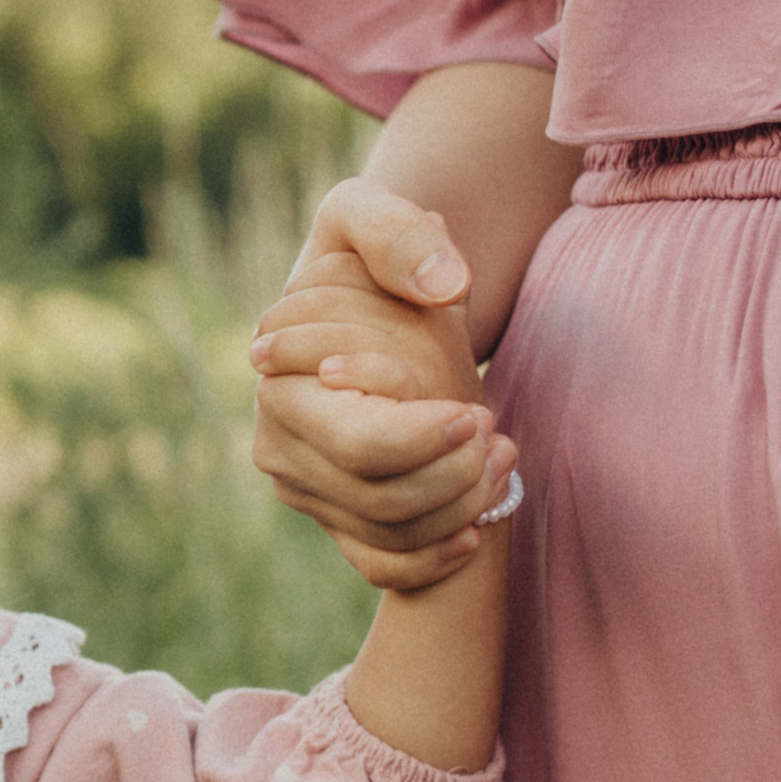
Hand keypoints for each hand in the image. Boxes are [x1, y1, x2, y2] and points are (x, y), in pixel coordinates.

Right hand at [251, 247, 515, 589]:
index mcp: (279, 378)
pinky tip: (476, 532)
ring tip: (503, 458)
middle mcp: (277, 441)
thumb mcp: (368, 216)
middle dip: (448, 476)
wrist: (378, 304)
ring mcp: (302, 485)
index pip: (354, 441)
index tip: (477, 411)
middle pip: (372, 493)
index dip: (421, 439)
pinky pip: (381, 565)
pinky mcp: (332, 517)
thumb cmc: (370, 258)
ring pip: (386, 531)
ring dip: (459, 507)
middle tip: (496, 436)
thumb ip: (398, 233)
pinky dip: (433, 561)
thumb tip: (443, 285)